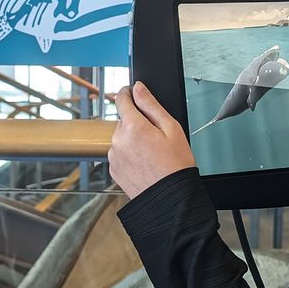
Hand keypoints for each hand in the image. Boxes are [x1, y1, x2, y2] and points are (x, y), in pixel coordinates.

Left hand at [108, 82, 196, 198]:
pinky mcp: (113, 170)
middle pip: (124, 121)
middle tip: (156, 136)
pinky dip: (129, 155)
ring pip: (122, 138)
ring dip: (132, 141)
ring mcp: (114, 156)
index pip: (122, 99)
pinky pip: (120, 154)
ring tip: (152, 154)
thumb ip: (151, 105)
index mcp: (133, 127)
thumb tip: (138, 88)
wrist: (170, 199)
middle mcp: (118, 140)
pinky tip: (145, 163)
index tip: (132, 92)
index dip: (128, 93)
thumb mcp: (171, 128)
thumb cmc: (175, 166)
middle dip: (137, 123)